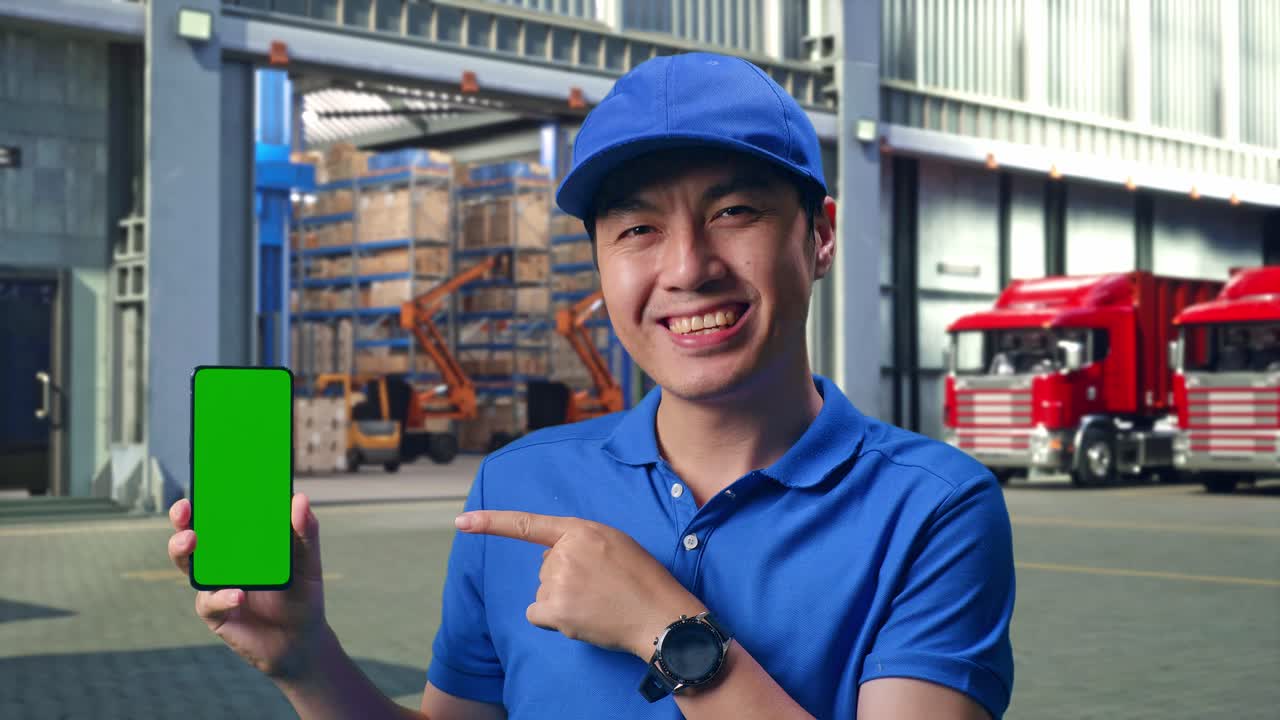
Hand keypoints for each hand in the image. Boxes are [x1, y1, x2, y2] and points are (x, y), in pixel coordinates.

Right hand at [167, 494, 331, 680]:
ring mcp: (214, 583)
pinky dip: (223, 596)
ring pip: (188, 563)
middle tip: (184, 509)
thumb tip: (299, 498)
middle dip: (182, 518)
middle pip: (192, 533)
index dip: (208, 496)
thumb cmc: (302, 593)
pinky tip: (238, 595)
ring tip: (192, 539)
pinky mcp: (215, 611)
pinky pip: (209, 600)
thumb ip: (305, 532)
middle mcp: (222, 558)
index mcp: (242, 540)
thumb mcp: (308, 561)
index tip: (204, 478)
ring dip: (183, 549)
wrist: (301, 639)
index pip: (220, 513)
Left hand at [456, 511, 705, 659]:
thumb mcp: (615, 543)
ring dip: (563, 601)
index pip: (527, 524)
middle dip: (564, 578)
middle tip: (599, 587)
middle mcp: (564, 552)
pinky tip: (581, 618)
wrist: (659, 614)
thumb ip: (581, 541)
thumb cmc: (642, 580)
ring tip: (597, 603)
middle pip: (545, 567)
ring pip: (543, 592)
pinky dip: (553, 620)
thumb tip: (552, 559)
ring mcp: (557, 581)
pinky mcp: (555, 609)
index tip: (461, 522)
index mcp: (580, 530)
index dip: (490, 523)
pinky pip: (537, 614)